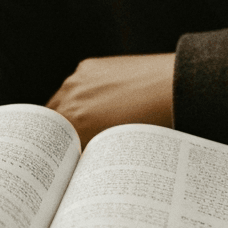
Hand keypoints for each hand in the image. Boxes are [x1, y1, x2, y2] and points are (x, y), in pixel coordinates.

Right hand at [46, 52, 174, 145]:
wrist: (176, 89)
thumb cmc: (154, 124)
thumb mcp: (118, 148)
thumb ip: (92, 153)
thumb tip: (80, 157)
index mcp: (76, 124)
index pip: (52, 143)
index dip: (56, 152)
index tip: (63, 160)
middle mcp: (70, 100)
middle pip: (52, 122)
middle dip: (61, 133)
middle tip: (72, 144)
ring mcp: (77, 81)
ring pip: (61, 102)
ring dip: (70, 112)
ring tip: (89, 122)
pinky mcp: (87, 67)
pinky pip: (75, 85)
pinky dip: (82, 95)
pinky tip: (103, 100)